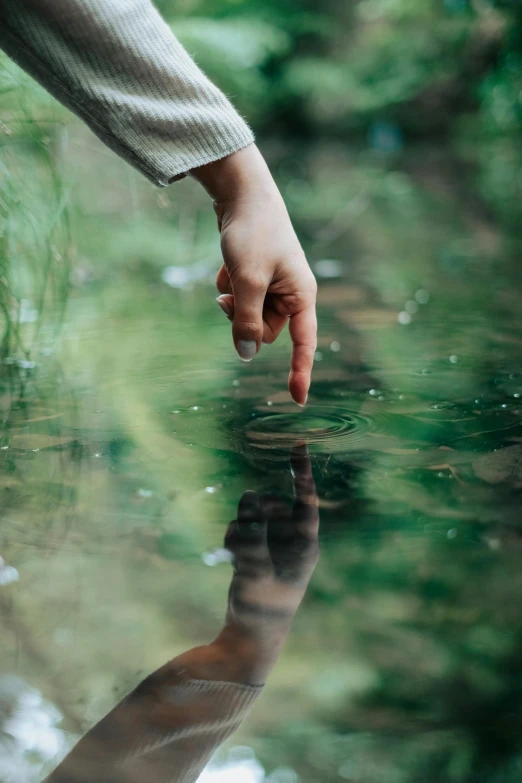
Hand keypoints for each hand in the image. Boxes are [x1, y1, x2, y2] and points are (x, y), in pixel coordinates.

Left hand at [190, 145, 316, 405]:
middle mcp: (291, 293)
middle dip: (243, 319)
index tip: (297, 400)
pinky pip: (239, 299)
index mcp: (301, 295)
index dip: (301, 371)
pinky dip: (229, 286)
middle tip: (230, 298)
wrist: (241, 194)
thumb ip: (246, 321)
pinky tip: (228, 263)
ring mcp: (273, 285)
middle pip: (265, 331)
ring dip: (233, 303)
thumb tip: (246, 355)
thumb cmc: (252, 234)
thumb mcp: (247, 281)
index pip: (304, 343)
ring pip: (248, 316)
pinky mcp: (256, 277)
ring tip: (229, 274)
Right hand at [213, 444, 319, 682]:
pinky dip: (235, 537)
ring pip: (254, 517)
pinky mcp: (261, 552)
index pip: (306, 500)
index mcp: (305, 545)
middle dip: (251, 514)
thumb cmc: (261, 608)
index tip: (299, 444)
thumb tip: (247, 493)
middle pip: (272, 506)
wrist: (250, 638)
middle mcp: (294, 542)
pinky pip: (246, 529)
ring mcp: (277, 546)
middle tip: (239, 537)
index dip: (302, 472)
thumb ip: (251, 531)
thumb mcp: (254, 568)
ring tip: (234, 554)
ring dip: (240, 527)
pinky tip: (228, 557)